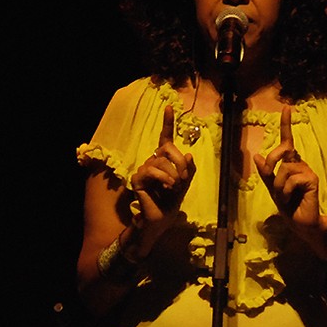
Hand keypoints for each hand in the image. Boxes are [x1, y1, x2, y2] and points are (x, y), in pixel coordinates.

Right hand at [131, 105, 195, 228]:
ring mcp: (144, 169)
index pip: (165, 138)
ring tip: (174, 188)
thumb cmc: (172, 201)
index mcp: (164, 160)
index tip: (169, 106)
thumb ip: (189, 170)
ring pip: (161, 161)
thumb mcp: (186, 184)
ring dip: (173, 175)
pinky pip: (151, 170)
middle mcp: (152, 161)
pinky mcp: (137, 179)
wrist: (161, 220)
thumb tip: (189, 154)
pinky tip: (168, 187)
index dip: (167, 122)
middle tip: (184, 179)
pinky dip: (163, 178)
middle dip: (180, 163)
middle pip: (168, 149)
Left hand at [254, 106, 322, 232]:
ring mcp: (307, 170)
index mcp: (290, 163)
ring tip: (286, 196)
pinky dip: (287, 191)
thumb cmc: (288, 205)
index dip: (286, 124)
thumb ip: (266, 173)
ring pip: (284, 169)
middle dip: (272, 163)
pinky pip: (292, 179)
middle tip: (272, 180)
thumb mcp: (272, 188)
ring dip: (279, 186)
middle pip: (282, 151)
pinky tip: (293, 198)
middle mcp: (300, 163)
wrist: (300, 222)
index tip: (286, 107)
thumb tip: (257, 155)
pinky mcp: (313, 179)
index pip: (287, 141)